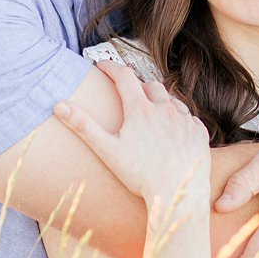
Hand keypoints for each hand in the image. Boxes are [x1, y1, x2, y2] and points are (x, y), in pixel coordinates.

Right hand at [54, 61, 208, 206]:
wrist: (178, 193)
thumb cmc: (140, 175)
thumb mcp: (107, 150)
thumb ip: (83, 126)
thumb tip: (59, 105)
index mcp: (141, 109)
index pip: (123, 76)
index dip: (111, 66)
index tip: (101, 64)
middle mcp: (165, 108)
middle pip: (150, 85)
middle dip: (137, 86)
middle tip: (127, 94)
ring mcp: (185, 119)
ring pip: (171, 100)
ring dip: (160, 102)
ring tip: (150, 113)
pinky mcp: (199, 132)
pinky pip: (188, 117)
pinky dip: (178, 119)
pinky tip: (172, 131)